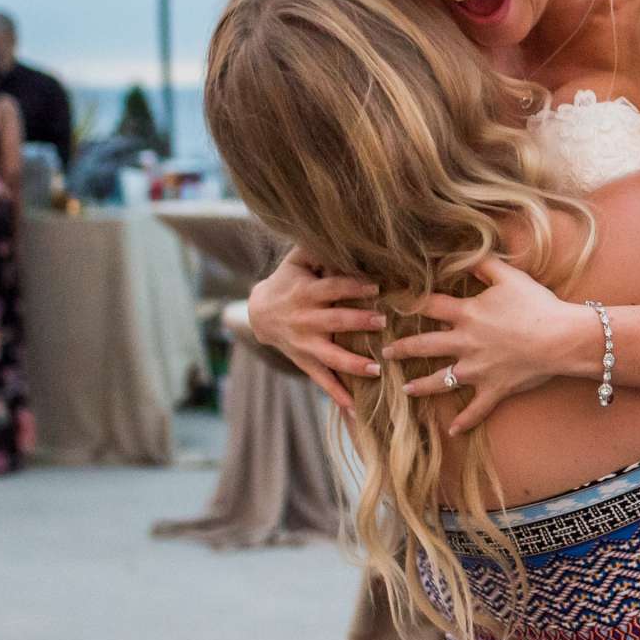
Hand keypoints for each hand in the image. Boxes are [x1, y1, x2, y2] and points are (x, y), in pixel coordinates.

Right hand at [245, 246, 385, 410]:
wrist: (258, 314)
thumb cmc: (289, 281)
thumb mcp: (297, 262)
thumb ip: (317, 248)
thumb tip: (339, 230)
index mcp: (306, 293)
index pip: (332, 288)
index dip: (352, 286)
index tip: (376, 286)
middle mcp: (304, 320)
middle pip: (334, 321)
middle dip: (357, 322)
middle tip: (382, 322)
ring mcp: (304, 344)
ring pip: (330, 357)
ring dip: (353, 364)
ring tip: (376, 370)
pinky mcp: (305, 362)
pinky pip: (322, 380)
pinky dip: (338, 395)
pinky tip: (355, 409)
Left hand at [380, 256, 576, 434]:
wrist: (561, 339)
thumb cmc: (537, 306)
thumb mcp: (510, 276)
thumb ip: (483, 265)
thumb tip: (463, 257)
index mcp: (467, 314)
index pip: (429, 306)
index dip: (409, 302)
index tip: (390, 303)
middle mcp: (465, 343)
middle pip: (424, 345)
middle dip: (402, 348)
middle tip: (385, 352)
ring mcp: (477, 370)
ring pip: (440, 380)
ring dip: (420, 386)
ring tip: (405, 389)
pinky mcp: (493, 389)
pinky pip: (475, 410)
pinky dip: (464, 422)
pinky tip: (452, 431)